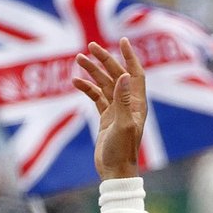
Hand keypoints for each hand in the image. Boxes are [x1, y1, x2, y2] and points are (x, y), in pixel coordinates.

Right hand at [74, 38, 146, 179]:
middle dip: (104, 60)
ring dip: (92, 72)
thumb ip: (123, 100)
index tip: (122, 40)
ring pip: (103, 85)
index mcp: (137, 104)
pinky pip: (95, 97)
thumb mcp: (123, 124)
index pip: (135, 74)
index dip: (130, 57)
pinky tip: (75, 81)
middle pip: (116, 75)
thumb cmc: (122, 151)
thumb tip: (124, 75)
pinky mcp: (106, 118)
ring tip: (78, 58)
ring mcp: (116, 110)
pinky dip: (86, 88)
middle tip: (90, 46)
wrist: (115, 171)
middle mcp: (128, 104)